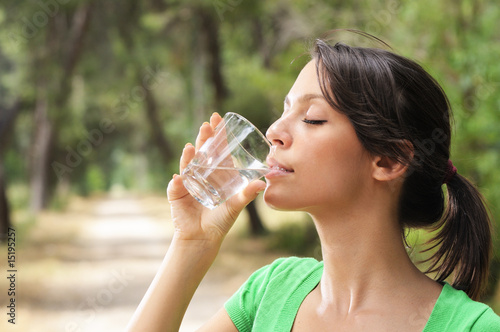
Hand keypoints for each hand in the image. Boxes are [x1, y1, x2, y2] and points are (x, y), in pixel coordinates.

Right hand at [167, 113, 266, 243]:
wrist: (203, 237)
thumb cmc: (220, 220)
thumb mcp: (236, 205)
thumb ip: (247, 194)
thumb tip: (261, 182)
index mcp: (216, 173)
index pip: (216, 148)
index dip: (217, 134)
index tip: (218, 118)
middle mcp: (201, 174)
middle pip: (201, 151)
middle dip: (204, 137)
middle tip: (207, 125)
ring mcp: (187, 182)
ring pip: (188, 164)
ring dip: (189, 154)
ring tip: (193, 146)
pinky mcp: (177, 193)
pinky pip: (177, 185)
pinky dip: (178, 181)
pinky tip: (180, 177)